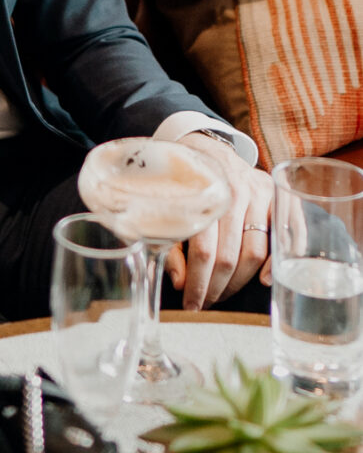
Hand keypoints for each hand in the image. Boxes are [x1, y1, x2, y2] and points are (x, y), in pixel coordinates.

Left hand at [166, 139, 271, 310]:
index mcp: (203, 196)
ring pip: (256, 252)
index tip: (191, 305)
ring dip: (240, 281)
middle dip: (217, 288)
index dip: (198, 285)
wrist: (204, 147)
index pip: (204, 253)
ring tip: (223, 294)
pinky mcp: (277, 196)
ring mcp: (260, 194)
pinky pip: (286, 234)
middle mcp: (235, 194)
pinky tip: (265, 281)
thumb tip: (180, 284)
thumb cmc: (182, 185)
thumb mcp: (166, 209)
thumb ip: (170, 245)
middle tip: (206, 304)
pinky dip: (277, 261)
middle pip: (230, 256)